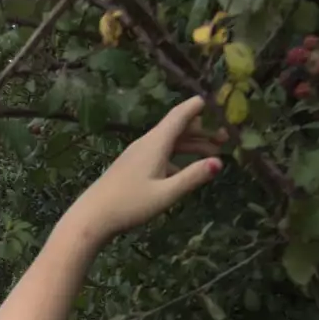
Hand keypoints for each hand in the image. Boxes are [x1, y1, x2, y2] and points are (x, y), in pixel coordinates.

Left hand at [61, 95, 225, 248]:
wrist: (92, 217)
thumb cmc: (129, 204)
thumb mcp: (166, 193)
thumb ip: (192, 177)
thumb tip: (219, 163)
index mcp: (156, 143)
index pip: (180, 115)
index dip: (199, 106)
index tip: (219, 103)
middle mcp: (147, 143)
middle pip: (178, 128)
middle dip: (202, 130)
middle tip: (226, 138)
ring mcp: (138, 154)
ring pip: (170, 142)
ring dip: (191, 145)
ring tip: (214, 154)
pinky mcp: (133, 166)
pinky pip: (160, 154)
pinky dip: (177, 158)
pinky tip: (186, 171)